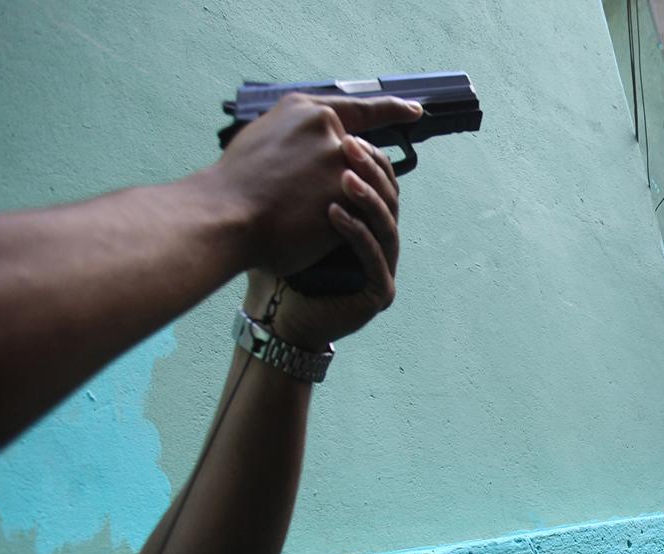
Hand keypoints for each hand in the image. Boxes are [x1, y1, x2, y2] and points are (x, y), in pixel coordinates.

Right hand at [200, 93, 421, 277]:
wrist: (223, 218)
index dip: (391, 109)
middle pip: (362, 154)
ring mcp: (341, 160)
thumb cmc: (232, 188)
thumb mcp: (262, 140)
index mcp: (304, 110)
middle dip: (353, 177)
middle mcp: (328, 128)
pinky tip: (338, 231)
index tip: (414, 111)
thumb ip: (295, 139)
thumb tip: (312, 150)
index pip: (359, 108)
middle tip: (327, 195)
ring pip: (365, 184)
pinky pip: (363, 211)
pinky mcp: (349, 194)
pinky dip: (353, 222)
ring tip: (326, 217)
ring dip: (355, 202)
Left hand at [243, 136, 399, 349]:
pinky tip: (333, 212)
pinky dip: (355, 232)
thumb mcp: (291, 209)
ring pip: (387, 223)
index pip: (382, 180)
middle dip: (370, 168)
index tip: (349, 132)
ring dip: (366, 196)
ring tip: (342, 174)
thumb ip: (305, 176)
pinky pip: (374, 255)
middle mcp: (382, 242)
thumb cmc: (277, 262)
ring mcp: (385, 268)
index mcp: (368, 220)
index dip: (372, 155)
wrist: (272, 316)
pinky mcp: (379, 292)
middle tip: (346, 145)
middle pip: (391, 196)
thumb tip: (303, 127)